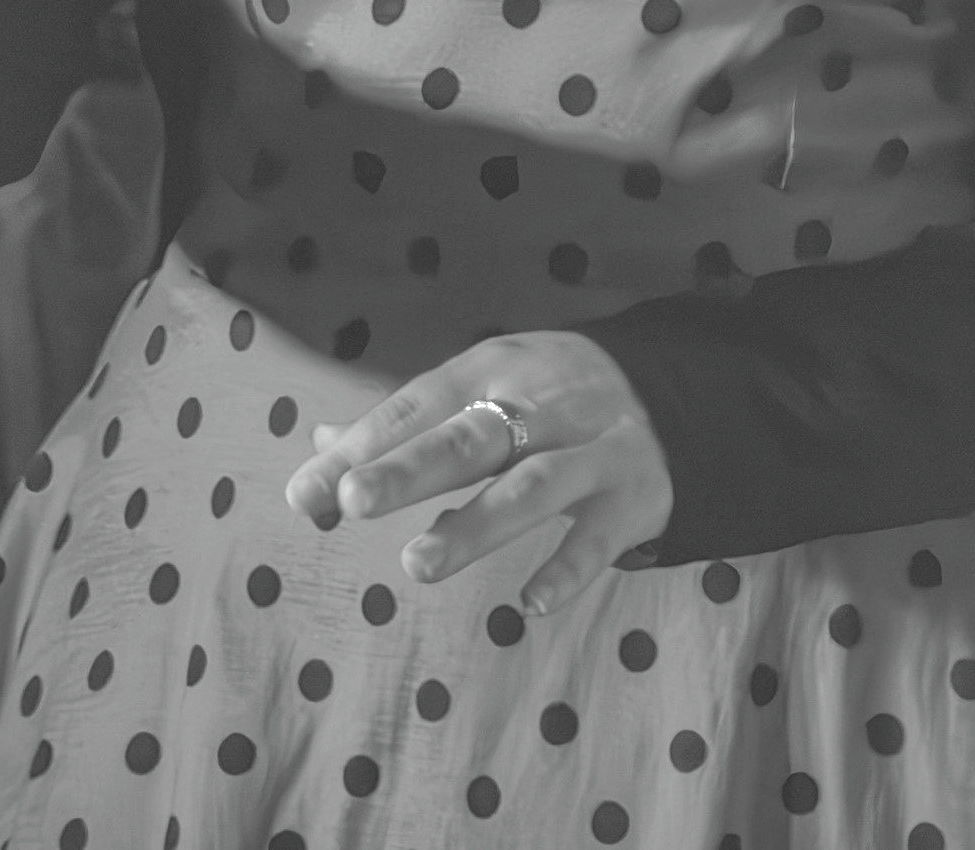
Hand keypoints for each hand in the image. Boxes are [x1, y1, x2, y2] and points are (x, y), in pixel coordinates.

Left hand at [284, 330, 672, 617]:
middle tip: (352, 501)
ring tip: (416, 564)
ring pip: (531, 486)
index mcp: (491, 369)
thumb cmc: (545, 395)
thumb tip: (320, 445)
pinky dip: (566, 569)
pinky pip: (598, 539)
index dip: (363, 447)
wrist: (669, 391)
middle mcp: (539, 406)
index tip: (305, 493)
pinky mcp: (630, 499)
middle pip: (469, 436)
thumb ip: (404, 422)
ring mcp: (588, 452)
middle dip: (409, 468)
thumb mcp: (480, 385)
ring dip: (475, 525)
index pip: (416, 406)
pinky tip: (528, 605)